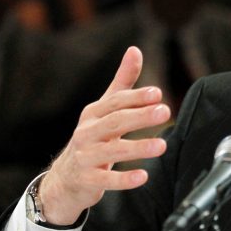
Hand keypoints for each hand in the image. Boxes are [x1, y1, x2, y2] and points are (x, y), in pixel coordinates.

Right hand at [38, 46, 169, 224]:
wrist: (65, 178)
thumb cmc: (91, 138)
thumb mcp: (104, 109)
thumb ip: (123, 82)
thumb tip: (135, 50)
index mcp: (94, 113)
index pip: (116, 102)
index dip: (136, 97)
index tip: (157, 94)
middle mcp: (87, 132)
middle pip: (115, 122)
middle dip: (140, 116)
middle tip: (164, 112)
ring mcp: (86, 156)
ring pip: (112, 151)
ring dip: (138, 148)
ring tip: (161, 146)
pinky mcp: (87, 180)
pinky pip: (106, 180)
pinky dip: (124, 179)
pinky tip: (142, 176)